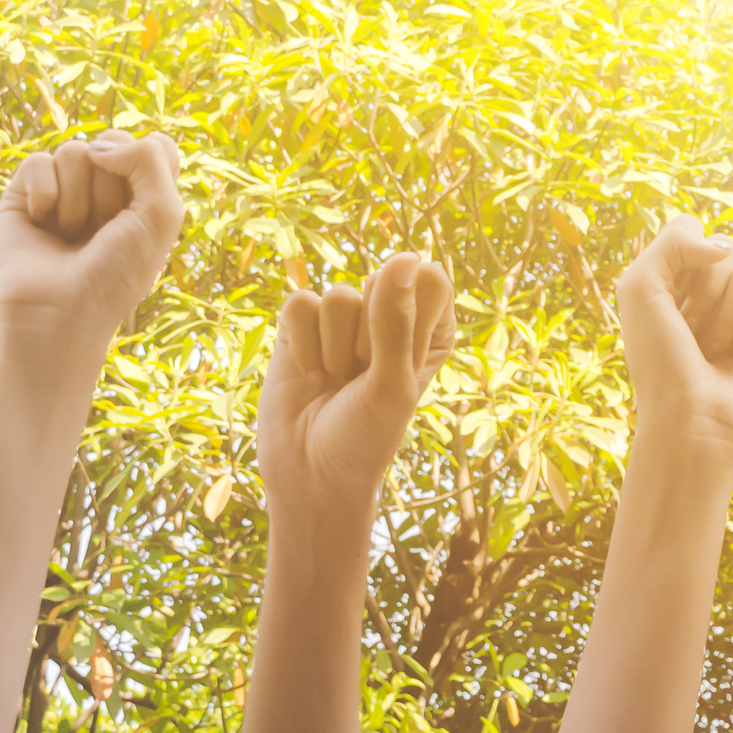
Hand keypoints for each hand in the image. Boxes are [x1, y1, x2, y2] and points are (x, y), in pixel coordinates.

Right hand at [0, 130, 184, 339]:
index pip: (156, 142)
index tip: (141, 209)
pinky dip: (44, 195)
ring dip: (78, 200)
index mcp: (145, 188)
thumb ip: (150, 159)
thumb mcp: (161, 213)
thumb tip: (98, 145)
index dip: (148, 169)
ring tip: (72, 233)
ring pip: (75, 150)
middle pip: (114, 142)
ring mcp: (65, 186)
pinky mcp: (24, 192)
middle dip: (111, 188)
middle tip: (104, 228)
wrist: (62, 310)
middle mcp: (106, 183)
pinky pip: (38, 161)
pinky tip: (42, 224)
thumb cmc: (118, 269)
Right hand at [257, 253, 455, 513]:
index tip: (403, 362)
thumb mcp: (393, 383)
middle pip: (381, 280)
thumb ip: (397, 321)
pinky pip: (300, 304)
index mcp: (432, 326)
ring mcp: (343, 319)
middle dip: (369, 336)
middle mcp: (390, 315)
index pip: (430, 279)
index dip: (411, 317)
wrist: (312, 476)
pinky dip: (303, 345)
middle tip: (364, 378)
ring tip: (336, 380)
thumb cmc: (367, 434)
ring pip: (339, 295)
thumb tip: (404, 256)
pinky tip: (308, 374)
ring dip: (335, 348)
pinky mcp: (300, 326)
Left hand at [616, 215, 732, 450]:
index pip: (693, 229)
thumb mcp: (640, 288)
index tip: (670, 292)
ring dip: (729, 315)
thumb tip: (722, 247)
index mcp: (668, 279)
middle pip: (728, 249)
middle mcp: (702, 293)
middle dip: (708, 289)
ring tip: (712, 348)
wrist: (690, 420)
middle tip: (689, 327)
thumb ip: (673, 241)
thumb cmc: (658, 359)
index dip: (687, 254)